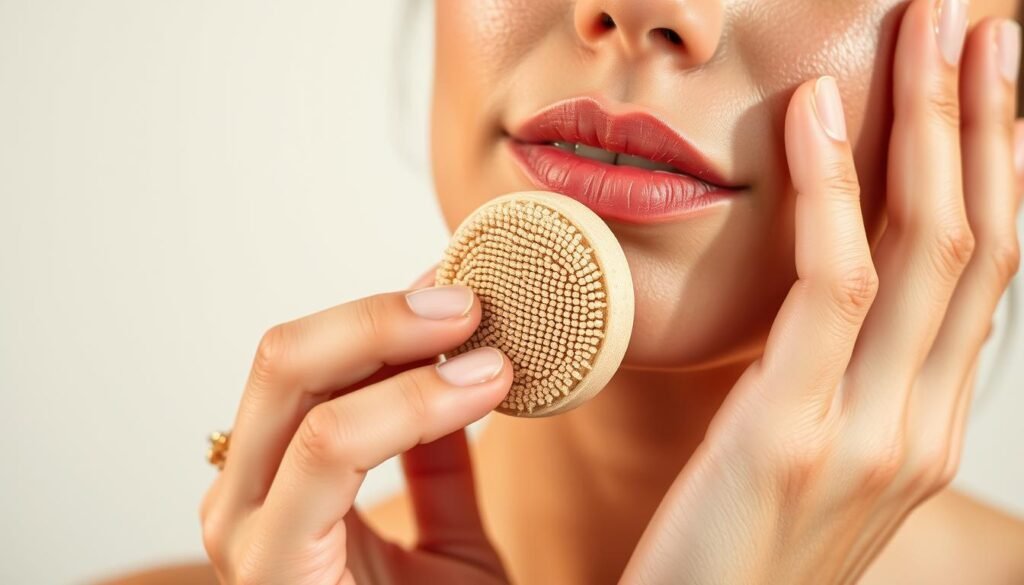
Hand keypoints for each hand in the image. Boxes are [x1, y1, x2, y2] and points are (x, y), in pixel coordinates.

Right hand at [200, 271, 513, 583]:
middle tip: (469, 302)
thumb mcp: (446, 535)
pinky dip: (408, 404)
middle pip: (288, 359)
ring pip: (298, 386)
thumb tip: (458, 369)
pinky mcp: (269, 563)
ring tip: (486, 349)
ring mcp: (246, 530)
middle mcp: (244, 499)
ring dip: (398, 346)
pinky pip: (327, 449)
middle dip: (383, 317)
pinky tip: (473, 392)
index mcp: (271, 485)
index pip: (306, 366)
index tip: (458, 292)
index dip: (383, 318)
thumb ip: (439, 461)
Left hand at [621, 1, 1021, 582]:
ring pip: (932, 247)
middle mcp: (924, 425)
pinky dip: (833, 187)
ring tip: (931, 28)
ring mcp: (878, 433)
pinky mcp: (801, 434)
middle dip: (983, 120)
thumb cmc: (730, 547)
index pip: (984, 273)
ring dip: (935, 125)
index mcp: (925, 424)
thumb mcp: (803, 454)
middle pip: (981, 241)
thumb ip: (832, 379)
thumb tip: (826, 294)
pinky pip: (835, 285)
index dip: (999, 168)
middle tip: (977, 21)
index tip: (991, 86)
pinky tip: (819, 109)